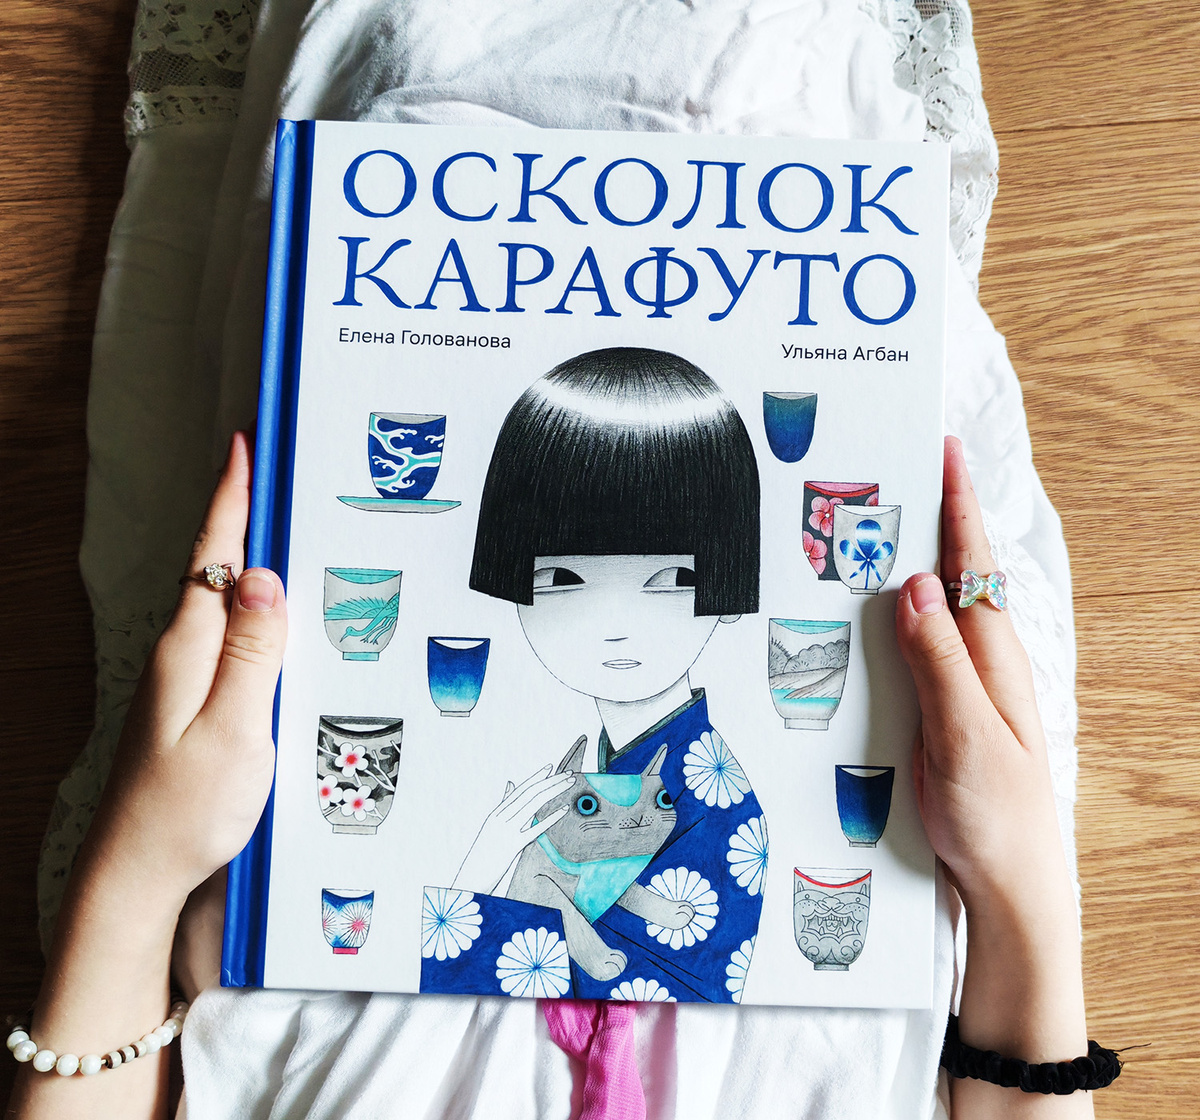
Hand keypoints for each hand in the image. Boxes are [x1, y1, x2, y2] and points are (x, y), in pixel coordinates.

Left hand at [86, 431, 286, 906]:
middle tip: (279, 470)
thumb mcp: (235, 730)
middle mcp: (181, 652)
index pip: (214, 555)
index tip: (244, 445)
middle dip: (246, 512)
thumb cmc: (185, 811)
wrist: (138, 872)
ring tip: (288, 526)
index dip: (232, 498)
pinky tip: (277, 616)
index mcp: (190, 648)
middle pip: (218, 566)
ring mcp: (184, 676)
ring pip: (225, 601)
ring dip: (252, 558)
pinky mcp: (194, 700)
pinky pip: (230, 636)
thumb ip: (254, 653)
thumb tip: (264, 576)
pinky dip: (254, 610)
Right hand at [451, 763, 574, 893]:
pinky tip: (564, 809)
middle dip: (551, 782)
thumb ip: (503, 805)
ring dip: (554, 791)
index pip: (521, 790)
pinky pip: (535, 828)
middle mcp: (501, 818)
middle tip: (568, 775)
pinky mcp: (513, 846)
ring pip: (534, 804)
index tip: (551, 767)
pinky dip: (551, 817)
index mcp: (496, 813)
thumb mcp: (491, 825)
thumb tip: (510, 783)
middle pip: (531, 794)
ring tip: (569, 785)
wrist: (471, 878)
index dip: (537, 777)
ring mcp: (507, 831)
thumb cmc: (482, 854)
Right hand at [894, 436, 1068, 918]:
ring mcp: (957, 688)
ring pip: (926, 611)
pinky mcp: (935, 713)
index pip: (975, 567)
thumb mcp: (968, 737)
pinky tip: (864, 618)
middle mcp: (978, 664)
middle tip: (889, 473)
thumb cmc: (1000, 820)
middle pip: (950, 576)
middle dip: (925, 519)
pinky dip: (887, 620)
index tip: (941, 452)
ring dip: (901, 566)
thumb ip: (941, 662)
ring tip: (865, 529)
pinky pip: (910, 650)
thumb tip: (920, 585)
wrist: (1006, 889)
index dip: (958, 507)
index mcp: (993, 659)